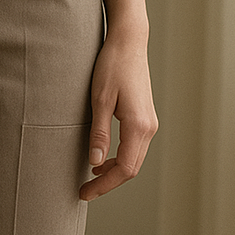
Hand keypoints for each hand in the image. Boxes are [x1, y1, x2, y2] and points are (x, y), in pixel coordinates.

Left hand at [80, 30, 157, 201]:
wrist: (129, 42)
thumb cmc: (112, 66)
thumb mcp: (100, 101)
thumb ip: (99, 134)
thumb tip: (95, 162)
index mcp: (138, 126)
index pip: (124, 169)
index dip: (104, 185)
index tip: (84, 192)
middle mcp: (148, 128)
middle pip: (131, 169)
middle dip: (108, 183)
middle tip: (84, 191)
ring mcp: (149, 123)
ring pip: (134, 160)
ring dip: (114, 172)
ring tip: (90, 177)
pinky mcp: (145, 118)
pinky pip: (134, 148)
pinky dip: (119, 160)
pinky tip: (102, 159)